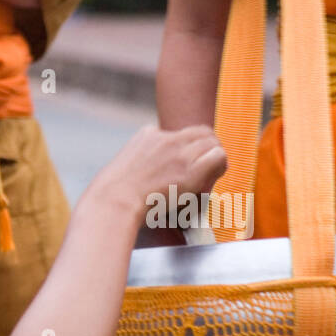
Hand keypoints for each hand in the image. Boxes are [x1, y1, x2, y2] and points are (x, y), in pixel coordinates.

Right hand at [89, 124, 226, 223]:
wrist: (114, 202)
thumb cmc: (115, 195)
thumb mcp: (125, 166)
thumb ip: (141, 162)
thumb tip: (151, 176)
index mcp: (148, 135)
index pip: (181, 133)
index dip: (191, 147)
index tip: (190, 162)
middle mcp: (166, 138)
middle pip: (202, 133)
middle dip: (208, 148)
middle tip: (208, 167)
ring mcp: (179, 152)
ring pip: (212, 142)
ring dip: (214, 158)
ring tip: (211, 174)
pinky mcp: (189, 170)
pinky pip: (218, 156)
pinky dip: (220, 166)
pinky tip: (215, 177)